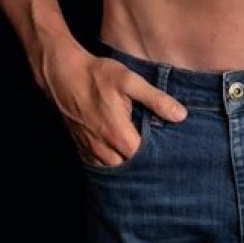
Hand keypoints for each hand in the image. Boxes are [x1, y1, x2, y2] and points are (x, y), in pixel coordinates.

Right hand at [39, 40, 187, 166]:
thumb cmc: (98, 75)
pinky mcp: (80, 145)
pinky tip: (117, 153)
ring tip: (139, 156)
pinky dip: (108, 162)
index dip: (156, 156)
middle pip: (128, 169)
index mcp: (119, 134)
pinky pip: (96, 164)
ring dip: (124, 165)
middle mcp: (103, 147)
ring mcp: (89, 148)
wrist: (63, 73)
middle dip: (141, 165)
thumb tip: (180, 115)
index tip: (167, 150)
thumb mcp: (130, 81)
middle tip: (155, 155)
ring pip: (111, 169)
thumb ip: (156, 99)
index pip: (144, 159)